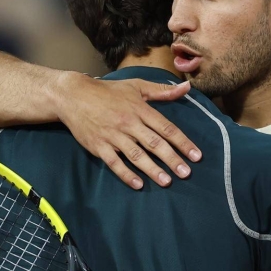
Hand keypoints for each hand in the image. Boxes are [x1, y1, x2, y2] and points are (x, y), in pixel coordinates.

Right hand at [54, 74, 200, 188]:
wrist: (73, 96)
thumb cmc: (108, 91)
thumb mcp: (136, 86)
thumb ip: (162, 91)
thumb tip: (187, 87)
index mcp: (140, 109)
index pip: (166, 128)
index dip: (182, 142)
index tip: (196, 155)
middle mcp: (128, 123)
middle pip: (154, 143)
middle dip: (172, 159)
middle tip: (186, 173)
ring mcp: (113, 136)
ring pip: (136, 155)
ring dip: (152, 169)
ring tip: (167, 181)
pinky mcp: (99, 146)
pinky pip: (114, 163)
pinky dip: (126, 174)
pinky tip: (138, 184)